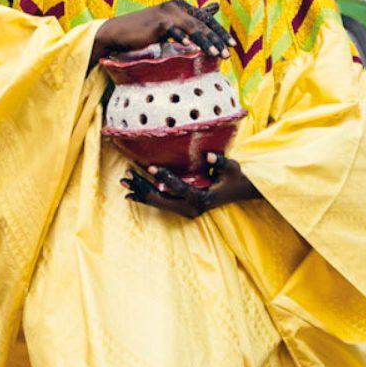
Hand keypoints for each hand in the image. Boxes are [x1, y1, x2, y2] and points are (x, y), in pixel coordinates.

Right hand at [92, 1, 228, 61]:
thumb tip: (215, 7)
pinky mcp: (158, 23)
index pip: (206, 19)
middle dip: (217, 39)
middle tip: (228, 53)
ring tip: (216, 54)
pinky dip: (184, 39)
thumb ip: (190, 18)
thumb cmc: (144, 31)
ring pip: (193, 28)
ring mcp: (167, 13)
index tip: (231, 45)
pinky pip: (175, 31)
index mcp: (181, 6)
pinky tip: (193, 48)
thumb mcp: (170, 24)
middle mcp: (176, 6)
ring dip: (206, 42)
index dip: (219, 32)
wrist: (118, 33)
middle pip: (202, 23)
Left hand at [123, 156, 257, 217]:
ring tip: (124, 184)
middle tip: (126, 177)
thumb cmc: (236, 178)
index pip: (178, 188)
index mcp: (201, 199)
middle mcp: (192, 208)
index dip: (164, 177)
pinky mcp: (184, 208)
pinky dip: (147, 197)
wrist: (241, 192)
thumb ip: (220, 162)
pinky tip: (132, 194)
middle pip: (161, 199)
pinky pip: (162, 203)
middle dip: (143, 187)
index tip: (150, 166)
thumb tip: (208, 156)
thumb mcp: (232, 168)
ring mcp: (187, 210)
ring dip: (141, 192)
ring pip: (159, 203)